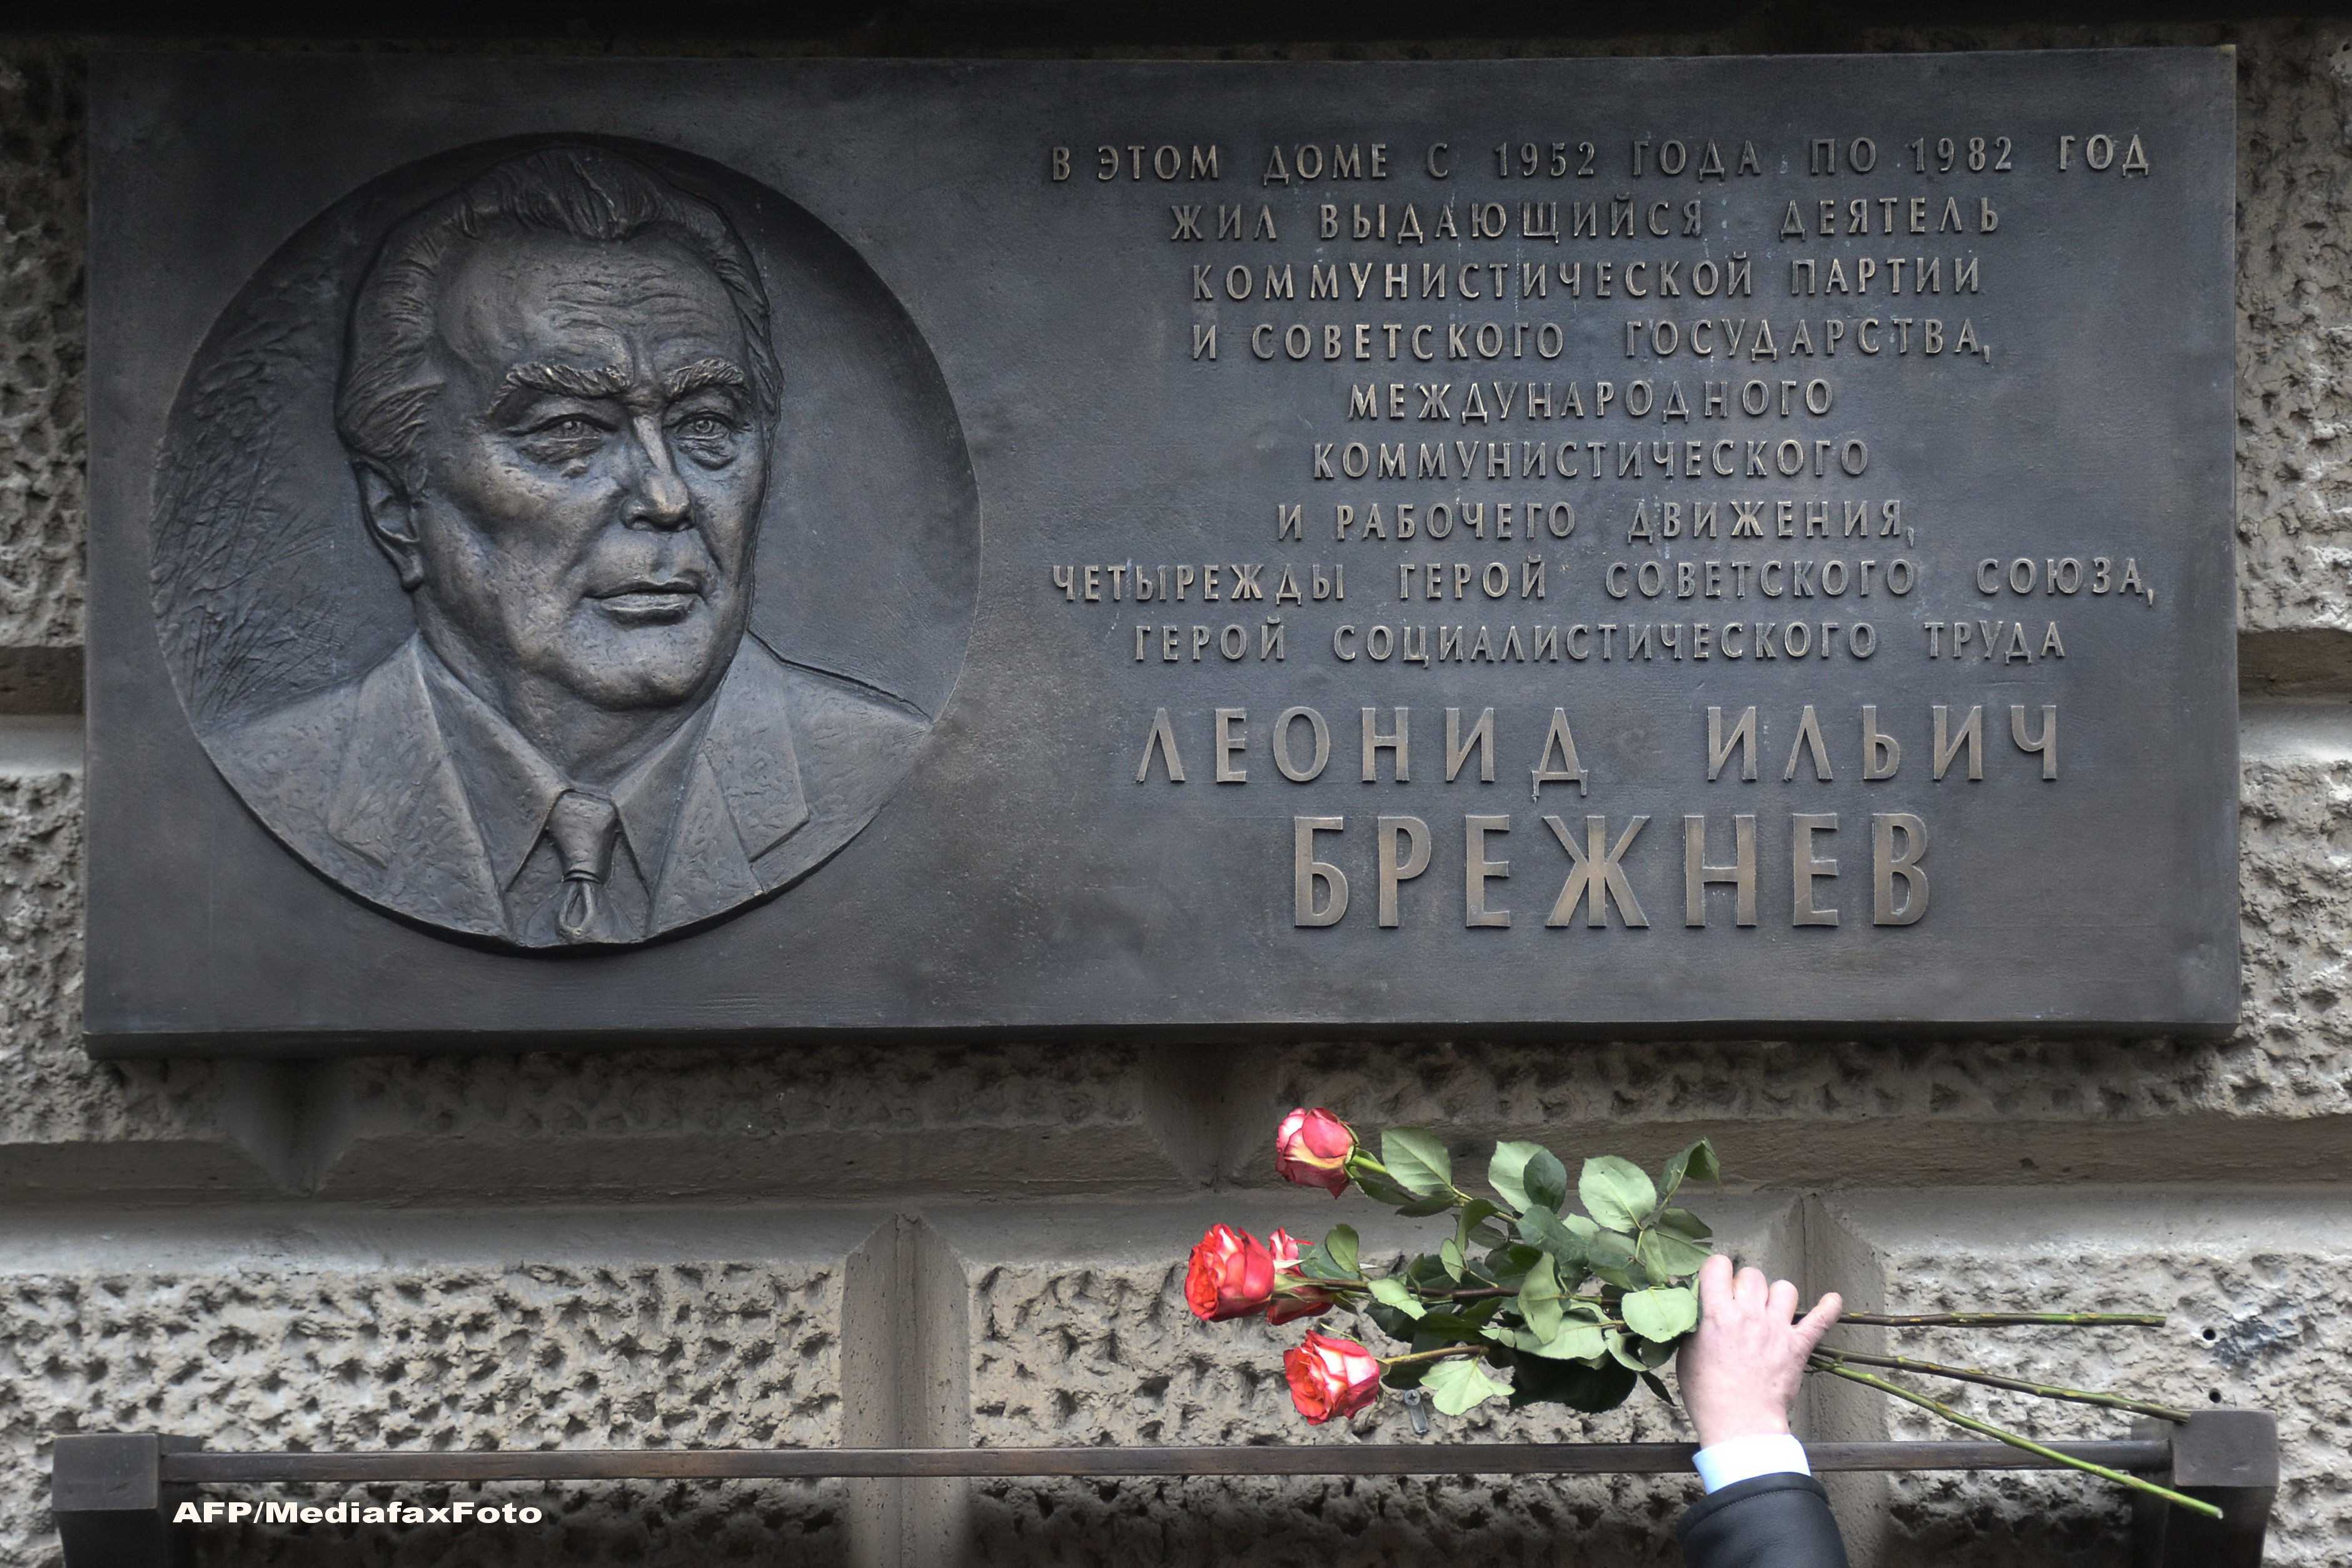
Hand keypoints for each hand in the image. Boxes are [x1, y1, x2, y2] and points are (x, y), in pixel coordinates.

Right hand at [1676, 1252, 1841, 1446]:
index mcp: (1717, 1314)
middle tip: (1740, 1305)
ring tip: (1770, 1310)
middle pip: (1752, 1275)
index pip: (1717, 1266)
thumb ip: (1694, 1325)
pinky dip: (1829, 1308)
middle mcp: (1749, 1314)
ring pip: (1784, 1289)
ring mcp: (1777, 1329)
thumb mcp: (1687, 1353)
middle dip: (1744, 1285)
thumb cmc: (1708, 1394)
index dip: (1716, 1271)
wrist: (1740, 1424)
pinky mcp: (1798, 1346)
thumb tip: (1698, 1308)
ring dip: (1775, 1296)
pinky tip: (1832, 1300)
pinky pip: (1821, 1319)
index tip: (1715, 1282)